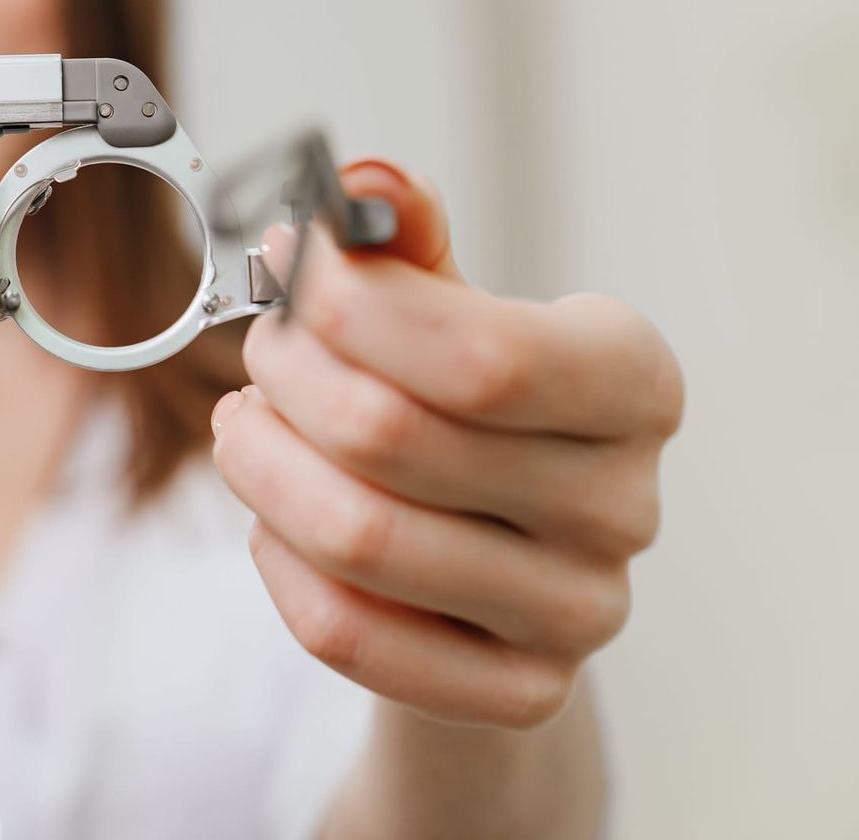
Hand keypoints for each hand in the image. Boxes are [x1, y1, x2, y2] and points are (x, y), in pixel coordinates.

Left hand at [212, 160, 681, 727]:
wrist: (492, 567)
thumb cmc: (460, 408)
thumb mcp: (443, 309)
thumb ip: (400, 240)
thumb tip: (361, 184)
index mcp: (633, 380)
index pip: (477, 354)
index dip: (345, 304)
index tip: (280, 261)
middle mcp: (626, 503)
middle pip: (389, 437)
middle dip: (285, 376)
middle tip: (257, 352)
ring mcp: (581, 611)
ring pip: (354, 535)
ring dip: (260, 464)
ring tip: (244, 426)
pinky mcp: (520, 693)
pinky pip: (343, 629)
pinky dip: (278, 562)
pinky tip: (274, 519)